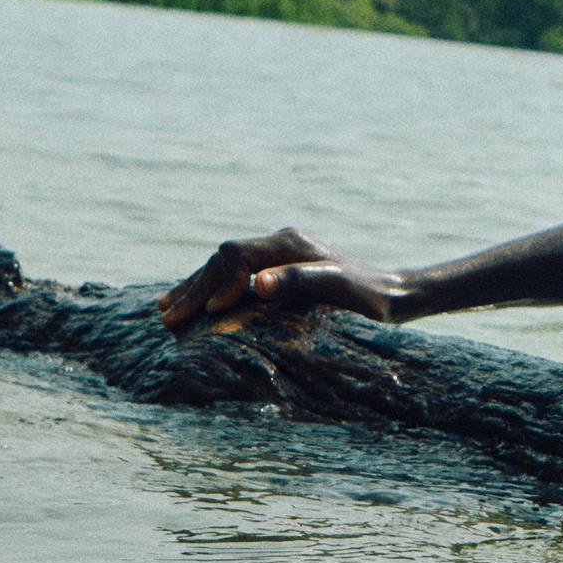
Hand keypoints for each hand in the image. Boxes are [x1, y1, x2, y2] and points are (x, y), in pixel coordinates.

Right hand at [156, 228, 407, 328]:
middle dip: (195, 288)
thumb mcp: (340, 290)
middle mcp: (281, 244)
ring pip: (224, 267)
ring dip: (196, 288)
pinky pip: (236, 276)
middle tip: (167, 318)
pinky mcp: (282, 271)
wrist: (396, 295)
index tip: (209, 315)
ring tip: (166, 309)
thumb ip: (300, 282)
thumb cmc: (373, 297)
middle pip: (223, 260)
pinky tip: (198, 304)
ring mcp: (280, 256)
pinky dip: (212, 289)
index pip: (236, 256)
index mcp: (289, 245)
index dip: (218, 284)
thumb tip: (256, 283)